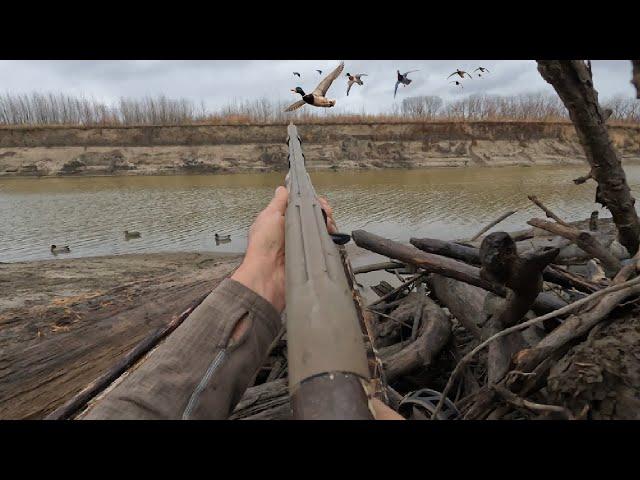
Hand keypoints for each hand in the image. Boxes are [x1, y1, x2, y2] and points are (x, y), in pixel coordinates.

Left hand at [231, 188, 338, 312]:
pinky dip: (330, 237)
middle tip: (327, 212)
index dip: (312, 201)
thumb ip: (279, 202)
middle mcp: (293, 231)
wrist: (268, 274)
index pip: (301, 206)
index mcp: (282, 221)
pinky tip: (332, 233)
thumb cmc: (265, 243)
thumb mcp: (269, 216)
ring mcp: (303, 243)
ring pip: (321, 228)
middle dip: (323, 211)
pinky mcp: (311, 255)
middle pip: (314, 216)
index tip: (320, 201)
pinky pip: (324, 243)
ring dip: (328, 223)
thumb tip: (282, 188)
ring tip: (330, 223)